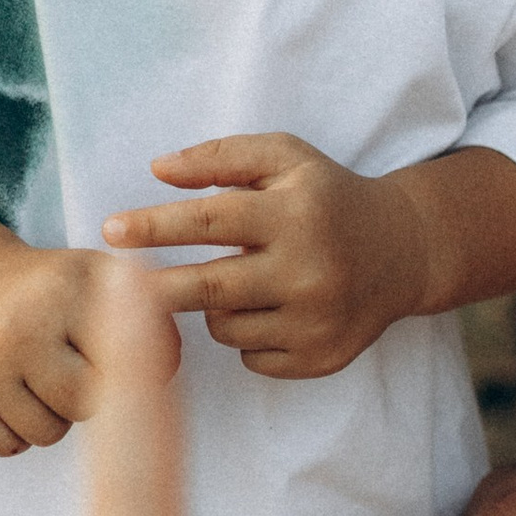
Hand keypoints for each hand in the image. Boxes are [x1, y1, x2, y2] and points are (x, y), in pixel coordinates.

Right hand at [0, 239, 175, 456]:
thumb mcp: (107, 282)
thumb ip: (153, 321)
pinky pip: (5, 447)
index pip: (122, 369)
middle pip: (82, 407)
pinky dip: (14, 435)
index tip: (109, 356)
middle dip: (84, 398)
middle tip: (67, 367)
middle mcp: (19, 323)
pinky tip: (11, 398)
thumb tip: (162, 377)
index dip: (123, 372)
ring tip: (38, 380)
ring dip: (50, 419)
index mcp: (67, 289)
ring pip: (45, 435)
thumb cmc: (57, 292)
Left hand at [104, 133, 429, 378]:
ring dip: (213, 306)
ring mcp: (317, 321)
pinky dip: (246, 336)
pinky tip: (270, 310)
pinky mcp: (321, 359)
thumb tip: (157, 170)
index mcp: (296, 214)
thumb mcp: (285, 158)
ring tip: (239, 281)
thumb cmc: (328, 198)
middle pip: (208, 288)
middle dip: (158, 286)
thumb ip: (220, 156)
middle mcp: (310, 270)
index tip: (111, 230)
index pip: (211, 221)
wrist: (404, 253)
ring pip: (225, 327)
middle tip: (124, 283)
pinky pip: (250, 357)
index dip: (155, 226)